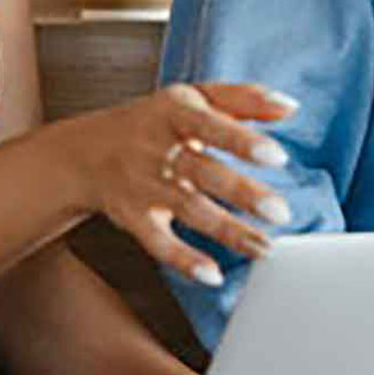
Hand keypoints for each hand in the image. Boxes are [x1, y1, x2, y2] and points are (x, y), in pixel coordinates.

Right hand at [49, 83, 295, 289]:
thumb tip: (289, 106)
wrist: (84, 152)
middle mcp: (156, 148)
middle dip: (242, 193)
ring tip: (265, 247)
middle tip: (281, 212)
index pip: (210, 124)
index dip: (242, 140)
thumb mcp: (191, 99)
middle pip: (202, 171)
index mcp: (174, 112)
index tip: (278, 156)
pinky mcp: (132, 217)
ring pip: (187, 209)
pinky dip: (183, 260)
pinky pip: (157, 242)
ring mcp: (142, 184)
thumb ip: (241, 99)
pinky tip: (213, 274)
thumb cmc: (154, 122)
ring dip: (227, 231)